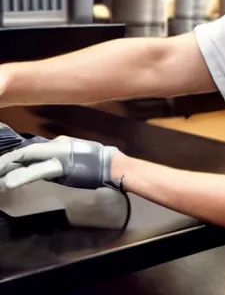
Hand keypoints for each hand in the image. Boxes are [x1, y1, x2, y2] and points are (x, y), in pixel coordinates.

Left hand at [0, 136, 122, 191]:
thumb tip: (46, 163)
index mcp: (60, 143)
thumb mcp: (76, 155)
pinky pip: (39, 170)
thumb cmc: (98, 162)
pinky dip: (23, 175)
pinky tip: (9, 182)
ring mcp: (60, 154)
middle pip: (26, 151)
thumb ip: (61, 157)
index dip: (14, 156)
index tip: (1, 164)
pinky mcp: (63, 166)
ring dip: (9, 165)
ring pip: (29, 157)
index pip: (31, 148)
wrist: (112, 165)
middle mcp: (57, 144)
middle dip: (6, 160)